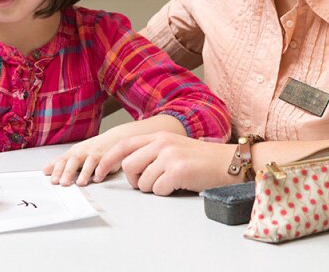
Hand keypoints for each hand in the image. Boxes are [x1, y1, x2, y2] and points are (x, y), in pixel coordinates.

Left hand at [43, 132, 121, 186]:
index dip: (57, 170)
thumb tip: (46, 170)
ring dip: (85, 172)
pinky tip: (97, 178)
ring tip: (80, 183)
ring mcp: (96, 154)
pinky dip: (101, 171)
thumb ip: (61, 162)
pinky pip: (104, 164)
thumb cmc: (93, 148)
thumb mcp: (76, 153)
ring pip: (89, 162)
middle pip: (75, 160)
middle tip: (63, 183)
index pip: (63, 160)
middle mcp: (84, 151)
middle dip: (68, 171)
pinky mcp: (108, 157)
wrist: (115, 138)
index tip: (53, 180)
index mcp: (75, 152)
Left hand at [99, 132, 237, 194]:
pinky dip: (165, 192)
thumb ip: (153, 152)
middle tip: (150, 183)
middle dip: (135, 180)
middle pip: (129, 166)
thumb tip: (129, 167)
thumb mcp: (174, 147)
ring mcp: (169, 155)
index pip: (124, 144)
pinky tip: (179, 185)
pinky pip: (157, 189)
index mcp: (159, 135)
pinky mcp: (178, 170)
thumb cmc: (203, 159)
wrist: (230, 162)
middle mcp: (161, 142)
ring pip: (143, 181)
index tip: (98, 171)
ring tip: (170, 182)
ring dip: (153, 188)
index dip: (108, 159)